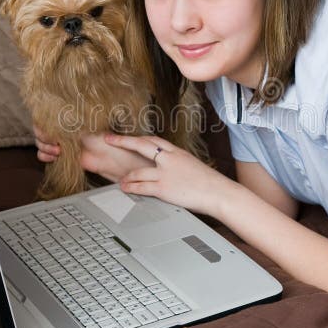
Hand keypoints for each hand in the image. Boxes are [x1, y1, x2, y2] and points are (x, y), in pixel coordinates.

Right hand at [32, 124, 151, 181]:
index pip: (46, 114)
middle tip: (56, 144)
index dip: (43, 123)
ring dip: (44, 147)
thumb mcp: (92, 124)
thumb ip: (74, 117)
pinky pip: (47, 154)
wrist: (117, 159)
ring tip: (57, 151)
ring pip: (42, 141)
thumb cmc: (109, 138)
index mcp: (72, 116)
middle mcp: (66, 127)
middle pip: (41, 128)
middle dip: (44, 137)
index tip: (48, 129)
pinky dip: (45, 155)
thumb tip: (60, 107)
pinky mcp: (65, 155)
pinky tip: (53, 157)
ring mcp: (64, 140)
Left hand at [106, 133, 237, 217]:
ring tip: (119, 179)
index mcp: (176, 152)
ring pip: (138, 169)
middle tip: (109, 139)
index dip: (137, 137)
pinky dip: (131, 187)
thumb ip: (176, 163)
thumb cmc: (208, 182)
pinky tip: (125, 188)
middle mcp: (169, 159)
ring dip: (126, 175)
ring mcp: (166, 173)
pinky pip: (142, 186)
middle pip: (141, 145)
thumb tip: (167, 166)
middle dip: (123, 141)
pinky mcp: (164, 188)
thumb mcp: (191, 165)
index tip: (126, 136)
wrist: (218, 192)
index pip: (153, 140)